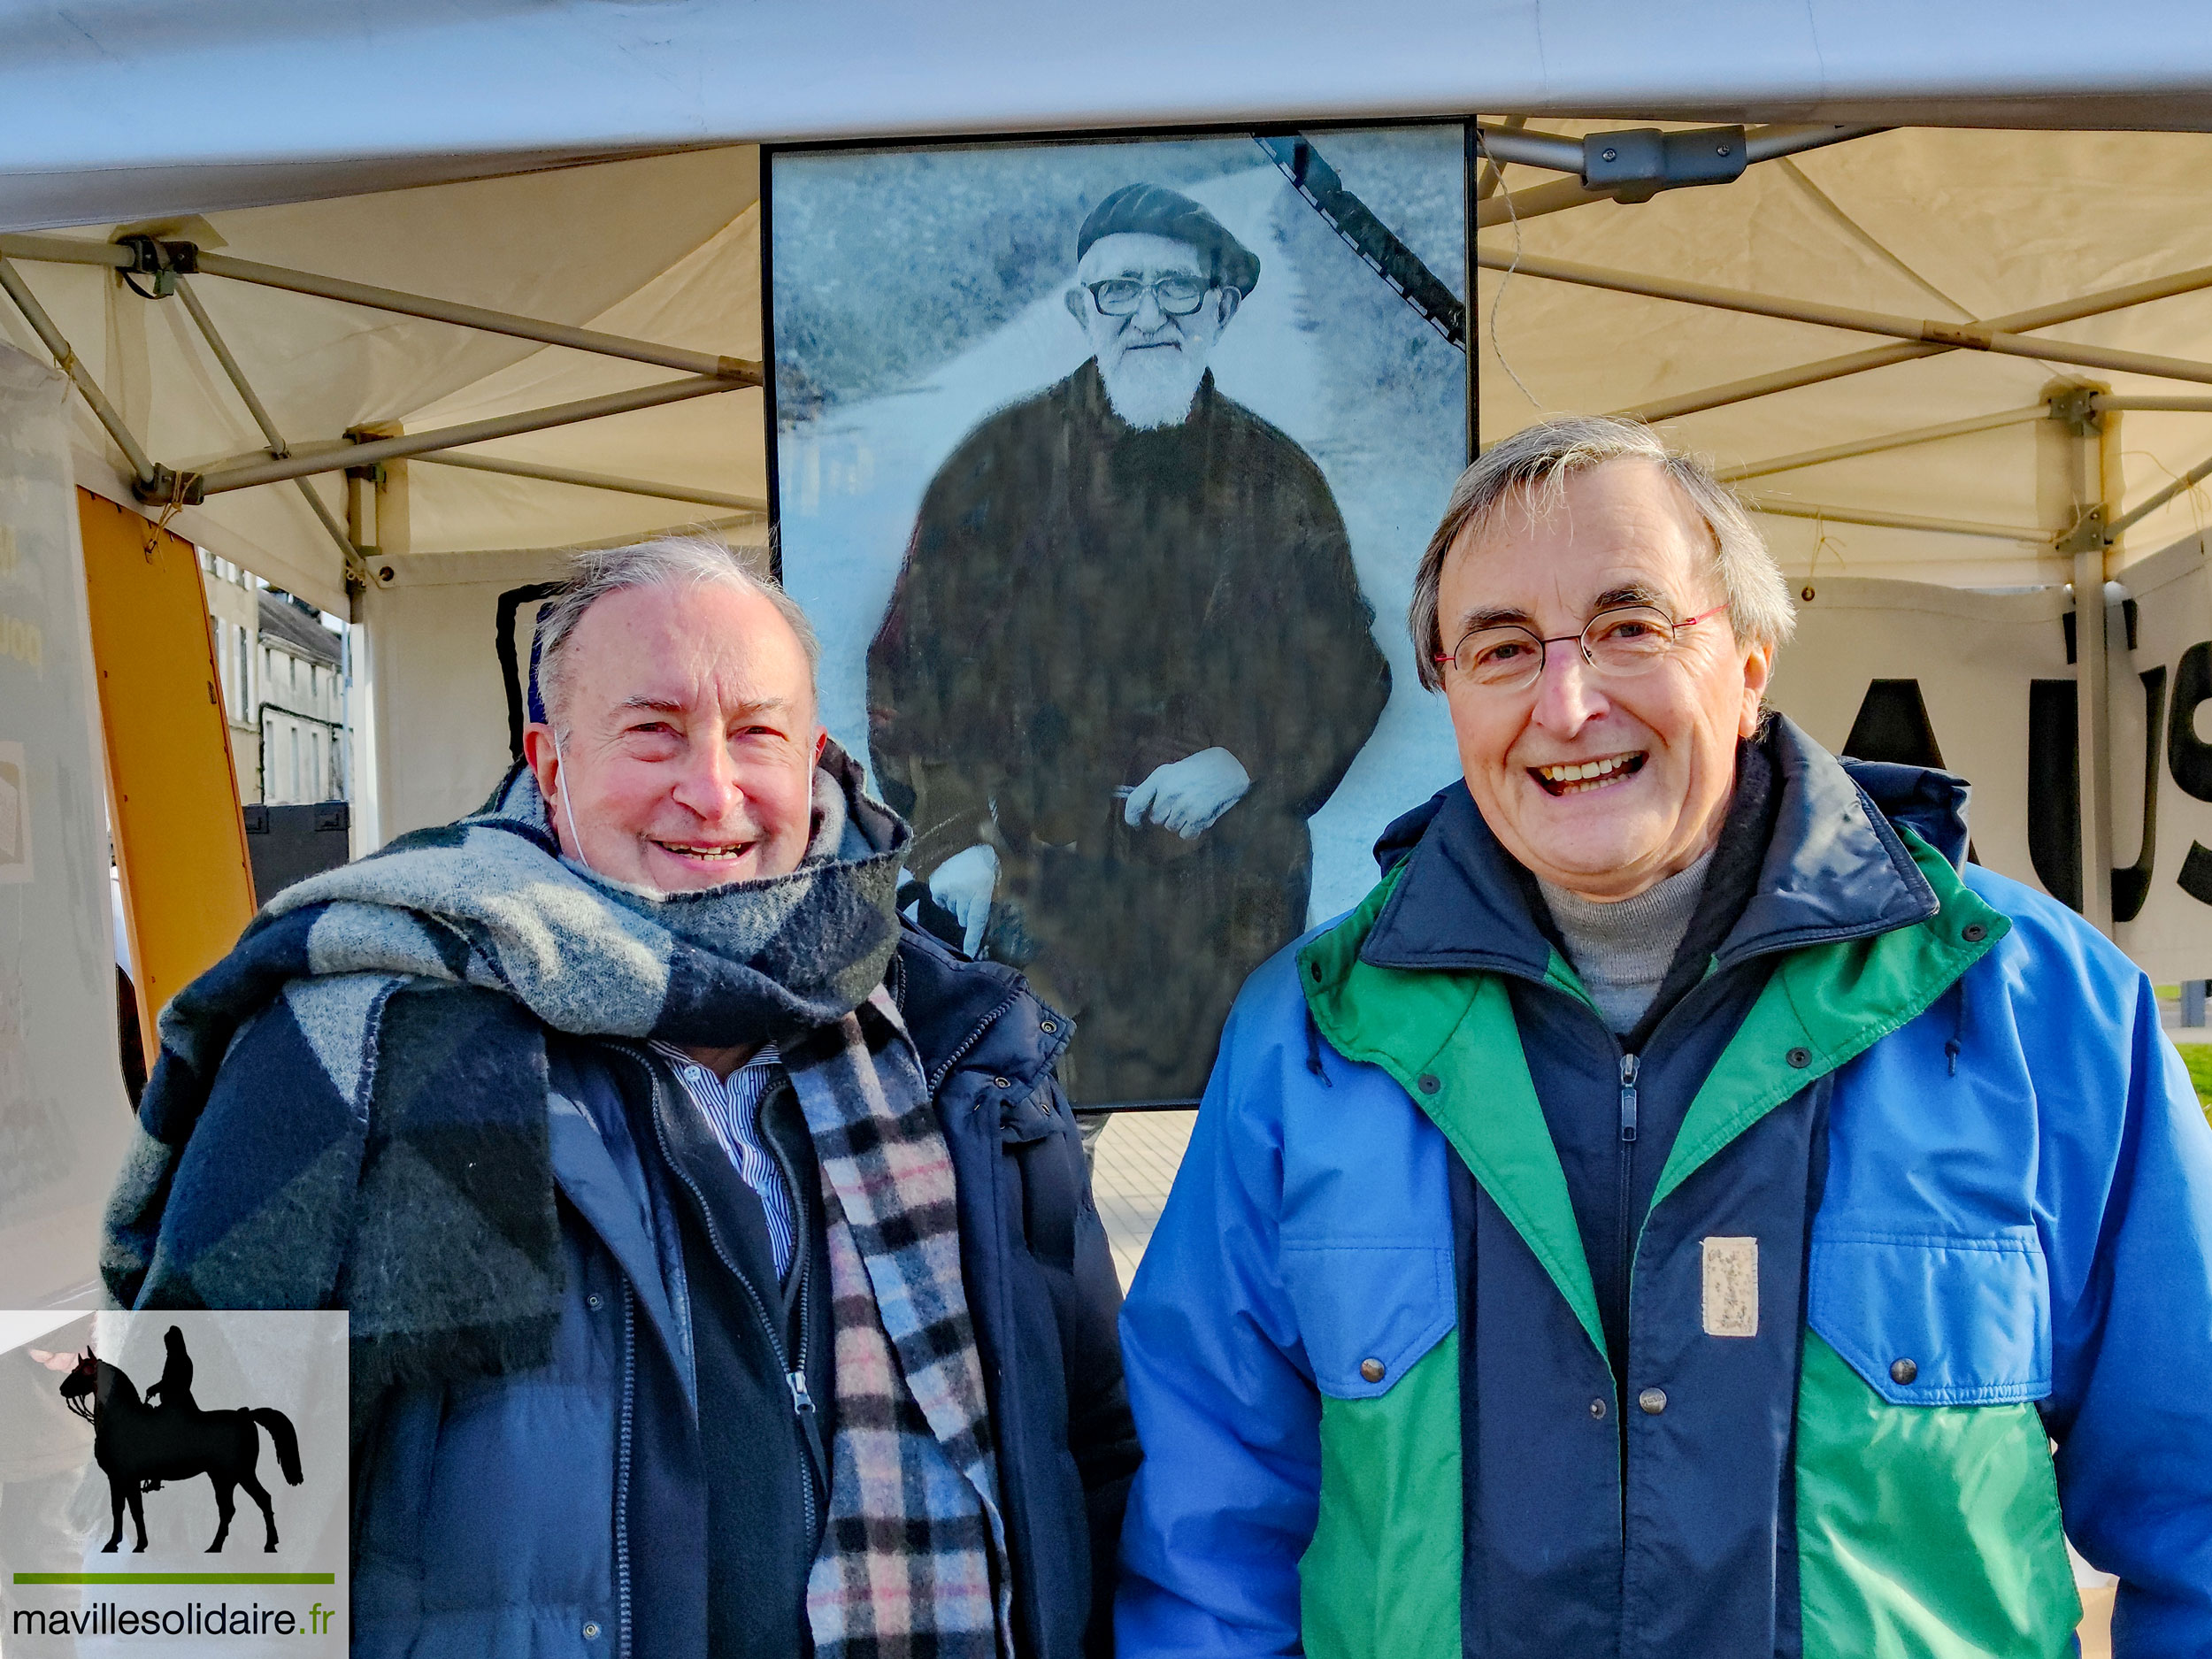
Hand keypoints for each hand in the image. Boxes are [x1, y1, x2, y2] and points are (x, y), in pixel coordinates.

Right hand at [929, 843, 998, 956]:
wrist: (980, 848)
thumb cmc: (990, 870)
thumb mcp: (991, 890)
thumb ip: (980, 909)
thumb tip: (968, 926)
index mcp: (980, 897)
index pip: (975, 924)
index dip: (971, 940)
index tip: (968, 954)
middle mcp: (963, 896)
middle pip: (962, 918)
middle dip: (966, 911)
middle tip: (971, 895)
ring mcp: (948, 890)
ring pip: (951, 909)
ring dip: (956, 902)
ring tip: (964, 886)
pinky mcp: (937, 885)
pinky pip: (940, 900)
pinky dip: (945, 895)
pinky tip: (952, 884)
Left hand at [1120, 747, 1251, 838]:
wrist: (1229, 768)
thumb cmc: (1200, 769)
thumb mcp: (1173, 770)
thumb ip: (1156, 788)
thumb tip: (1141, 810)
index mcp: (1160, 777)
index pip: (1135, 802)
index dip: (1131, 817)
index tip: (1135, 823)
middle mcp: (1169, 792)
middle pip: (1156, 819)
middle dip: (1166, 815)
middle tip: (1180, 803)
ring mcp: (1183, 805)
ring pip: (1171, 827)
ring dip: (1180, 821)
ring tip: (1193, 805)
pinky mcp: (1198, 817)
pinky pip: (1186, 834)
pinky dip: (1192, 829)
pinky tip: (1200, 814)